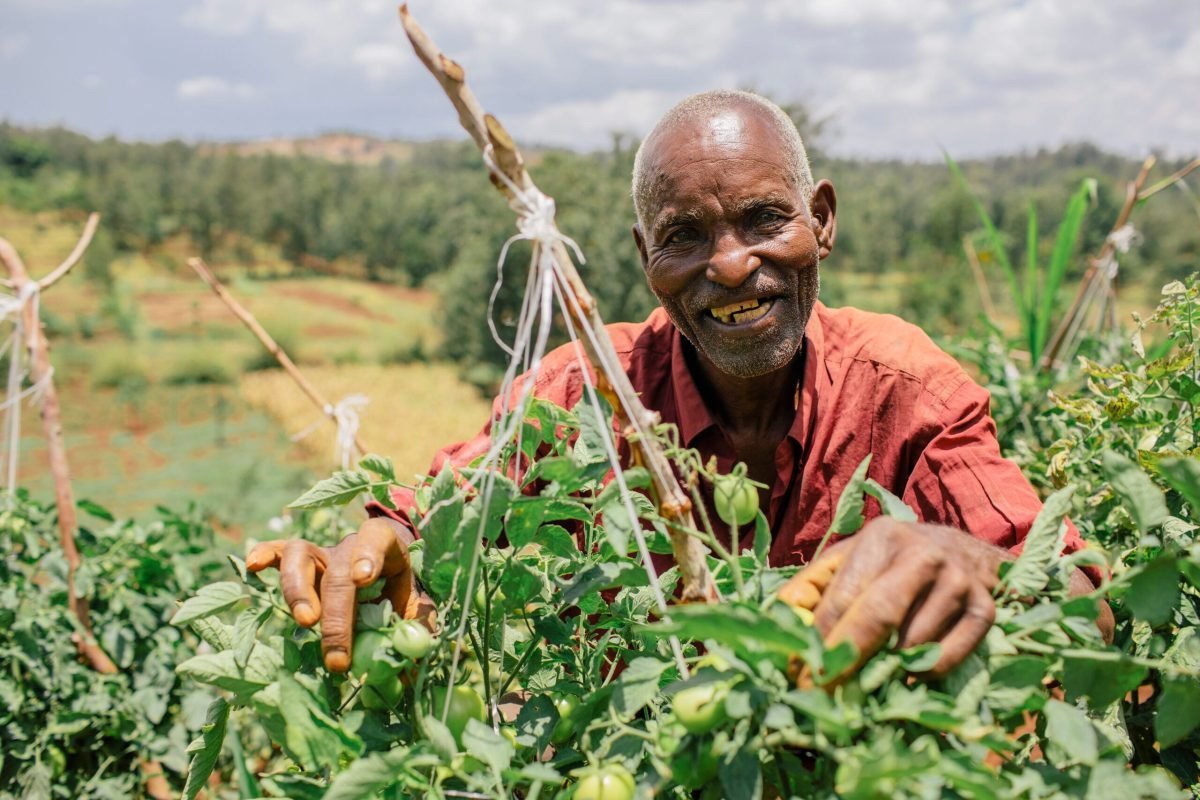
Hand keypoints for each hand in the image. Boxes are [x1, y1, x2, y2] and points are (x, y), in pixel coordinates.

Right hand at [246, 517, 433, 671]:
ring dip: (298, 590)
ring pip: (300, 555)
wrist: (388, 575)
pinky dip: (264, 556)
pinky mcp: (300, 561)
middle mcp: (349, 545)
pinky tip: (252, 568)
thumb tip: (410, 662)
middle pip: (338, 570)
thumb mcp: (418, 605)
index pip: (376, 538)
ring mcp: (321, 552)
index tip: (363, 580)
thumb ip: (417, 628)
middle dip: (336, 615)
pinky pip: (278, 552)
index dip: (369, 556)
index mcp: (385, 545)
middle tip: (337, 657)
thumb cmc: (401, 592)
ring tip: (304, 622)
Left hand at [779, 518, 1000, 682]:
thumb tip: (778, 621)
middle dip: (846, 660)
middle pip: (879, 617)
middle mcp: (923, 555)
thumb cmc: (889, 562)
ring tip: (865, 680)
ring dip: (883, 671)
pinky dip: (921, 674)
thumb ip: (811, 588)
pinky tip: (908, 671)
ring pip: (912, 644)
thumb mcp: (848, 561)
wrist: (962, 551)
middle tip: (823, 693)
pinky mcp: (985, 610)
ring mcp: (959, 582)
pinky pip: (946, 659)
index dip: (819, 640)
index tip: (800, 674)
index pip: (842, 597)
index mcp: (881, 538)